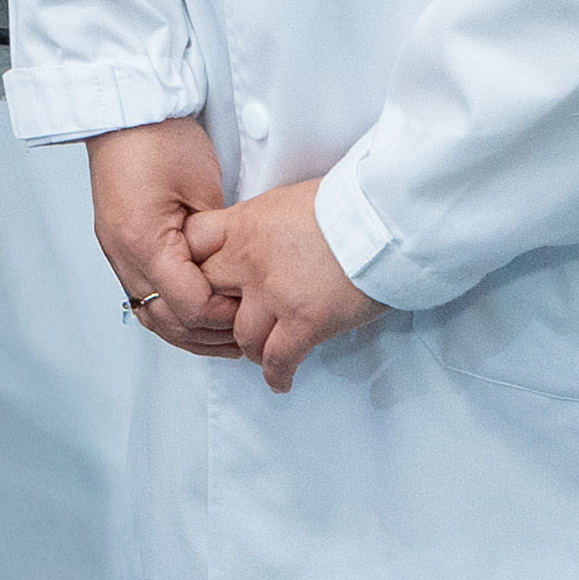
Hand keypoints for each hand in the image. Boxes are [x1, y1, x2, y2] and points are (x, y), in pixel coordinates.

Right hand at [89, 118, 242, 356]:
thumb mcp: (205, 188)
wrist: (127, 110)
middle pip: (164, 319)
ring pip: (149, 313)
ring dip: (184, 328)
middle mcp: (122, 252)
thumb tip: (230, 271)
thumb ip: (216, 238)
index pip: (188, 304)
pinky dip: (167, 308)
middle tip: (241, 338)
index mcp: (144, 239)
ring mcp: (115, 250)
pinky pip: (141, 293)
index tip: (248, 311)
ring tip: (218, 335)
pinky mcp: (117, 243)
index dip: (223, 315)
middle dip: (205, 334)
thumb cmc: (160, 136)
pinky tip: (188, 312)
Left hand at [187, 178, 381, 389]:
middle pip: (208, 293)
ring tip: (261, 351)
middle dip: (216, 310)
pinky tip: (281, 380)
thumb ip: (264, 223)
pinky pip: (278, 359)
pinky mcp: (304, 322)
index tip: (200, 276)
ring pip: (241, 335)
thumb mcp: (290, 199)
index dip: (192, 262)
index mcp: (244, 223)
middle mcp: (249, 260)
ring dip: (250, 347)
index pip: (192, 243)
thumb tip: (263, 237)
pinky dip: (277, 374)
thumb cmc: (350, 201)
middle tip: (229, 321)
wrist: (386, 216)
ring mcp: (274, 294)